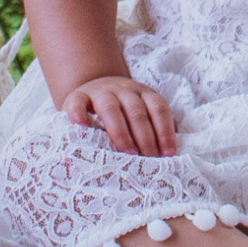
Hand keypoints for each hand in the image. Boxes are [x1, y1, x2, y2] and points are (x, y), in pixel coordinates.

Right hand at [61, 75, 177, 156]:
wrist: (93, 87)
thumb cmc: (121, 109)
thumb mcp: (141, 110)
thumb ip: (155, 124)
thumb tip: (170, 150)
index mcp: (142, 93)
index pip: (158, 108)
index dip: (165, 130)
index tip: (168, 153)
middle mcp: (123, 89)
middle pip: (136, 111)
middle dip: (145, 136)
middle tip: (148, 158)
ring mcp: (99, 92)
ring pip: (110, 107)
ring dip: (121, 131)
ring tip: (127, 152)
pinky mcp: (77, 96)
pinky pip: (77, 103)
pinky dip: (79, 114)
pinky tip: (83, 127)